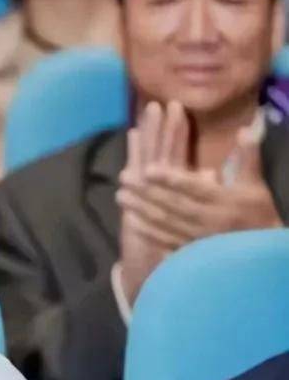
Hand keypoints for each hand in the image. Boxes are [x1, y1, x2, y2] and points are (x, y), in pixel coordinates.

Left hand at [116, 108, 282, 305]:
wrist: (258, 250)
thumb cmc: (256, 212)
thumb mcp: (254, 184)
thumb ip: (248, 157)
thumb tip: (245, 128)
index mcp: (224, 201)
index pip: (193, 188)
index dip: (170, 179)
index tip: (148, 168)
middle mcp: (207, 220)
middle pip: (172, 205)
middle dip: (146, 192)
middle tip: (124, 179)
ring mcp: (196, 238)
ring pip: (165, 223)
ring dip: (141, 209)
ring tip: (120, 196)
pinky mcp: (189, 250)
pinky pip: (165, 241)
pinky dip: (148, 232)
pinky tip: (131, 222)